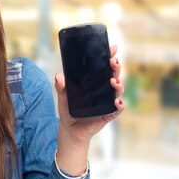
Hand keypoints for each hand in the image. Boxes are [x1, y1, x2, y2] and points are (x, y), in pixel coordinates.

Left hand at [53, 45, 124, 173]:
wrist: (70, 130)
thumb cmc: (68, 111)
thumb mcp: (63, 97)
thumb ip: (61, 87)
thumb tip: (58, 76)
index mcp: (95, 83)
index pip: (104, 67)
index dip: (109, 57)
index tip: (112, 48)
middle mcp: (103, 90)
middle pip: (114, 75)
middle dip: (115, 67)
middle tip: (113, 61)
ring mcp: (108, 101)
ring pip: (118, 90)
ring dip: (118, 84)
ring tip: (113, 80)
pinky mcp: (108, 114)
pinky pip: (117, 109)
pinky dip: (119, 105)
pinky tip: (116, 101)